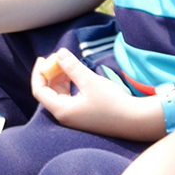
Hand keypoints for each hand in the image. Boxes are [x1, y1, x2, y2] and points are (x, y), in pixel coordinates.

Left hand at [30, 49, 155, 138]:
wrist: (136, 121)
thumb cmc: (113, 103)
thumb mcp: (90, 82)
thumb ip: (72, 67)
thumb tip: (59, 53)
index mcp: (62, 110)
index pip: (39, 90)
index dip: (38, 73)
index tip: (43, 58)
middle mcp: (65, 116)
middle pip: (49, 92)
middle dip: (51, 73)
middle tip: (58, 57)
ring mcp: (74, 117)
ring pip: (60, 94)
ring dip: (61, 78)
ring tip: (67, 63)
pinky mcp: (84, 115)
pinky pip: (70, 97)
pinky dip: (70, 84)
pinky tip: (76, 74)